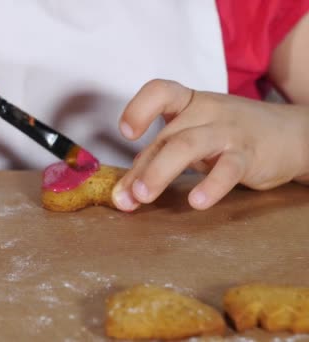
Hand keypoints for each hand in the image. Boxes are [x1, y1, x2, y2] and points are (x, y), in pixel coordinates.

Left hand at [112, 79, 308, 210]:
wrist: (292, 135)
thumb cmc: (230, 136)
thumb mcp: (194, 134)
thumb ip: (161, 155)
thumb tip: (127, 186)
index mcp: (189, 102)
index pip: (159, 91)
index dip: (139, 108)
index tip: (126, 133)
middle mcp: (206, 111)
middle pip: (167, 135)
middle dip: (141, 168)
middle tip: (123, 197)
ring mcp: (228, 131)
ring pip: (188, 145)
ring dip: (160, 172)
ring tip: (143, 196)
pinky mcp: (249, 154)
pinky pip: (228, 168)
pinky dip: (211, 186)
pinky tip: (196, 202)